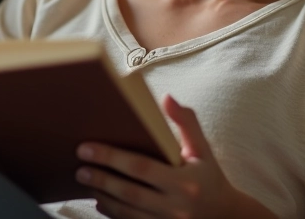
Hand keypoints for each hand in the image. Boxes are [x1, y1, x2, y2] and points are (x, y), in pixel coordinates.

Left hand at [75, 94, 246, 217]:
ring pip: (126, 212)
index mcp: (185, 183)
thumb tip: (166, 98)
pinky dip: (112, 213)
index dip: (111, 158)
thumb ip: (186, 122)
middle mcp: (175, 207)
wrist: (224, 216)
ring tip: (85, 181)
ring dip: (103, 197)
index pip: (141, 168)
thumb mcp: (202, 149)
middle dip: (101, 179)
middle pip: (129, 192)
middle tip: (79, 168)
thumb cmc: (209, 177)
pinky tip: (99, 201)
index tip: (87, 148)